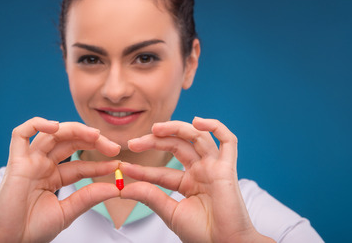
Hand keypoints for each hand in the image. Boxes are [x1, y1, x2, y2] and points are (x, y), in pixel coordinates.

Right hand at [0, 117, 120, 242]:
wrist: (6, 242)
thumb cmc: (31, 230)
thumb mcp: (67, 212)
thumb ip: (88, 198)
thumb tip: (116, 188)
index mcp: (52, 176)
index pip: (80, 163)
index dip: (99, 163)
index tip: (118, 163)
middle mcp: (41, 165)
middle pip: (70, 142)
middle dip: (93, 141)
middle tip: (114, 147)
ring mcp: (29, 161)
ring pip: (52, 134)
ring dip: (75, 130)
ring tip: (96, 135)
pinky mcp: (15, 161)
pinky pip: (21, 134)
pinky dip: (36, 124)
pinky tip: (55, 126)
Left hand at [119, 117, 273, 242]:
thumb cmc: (202, 234)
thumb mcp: (170, 213)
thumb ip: (150, 197)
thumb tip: (123, 189)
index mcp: (189, 182)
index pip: (162, 170)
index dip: (143, 169)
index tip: (123, 167)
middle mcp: (202, 170)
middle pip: (178, 145)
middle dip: (155, 140)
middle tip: (133, 143)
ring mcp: (215, 167)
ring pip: (197, 137)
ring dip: (177, 128)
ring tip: (155, 128)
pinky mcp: (228, 168)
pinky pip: (229, 141)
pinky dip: (216, 127)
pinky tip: (198, 121)